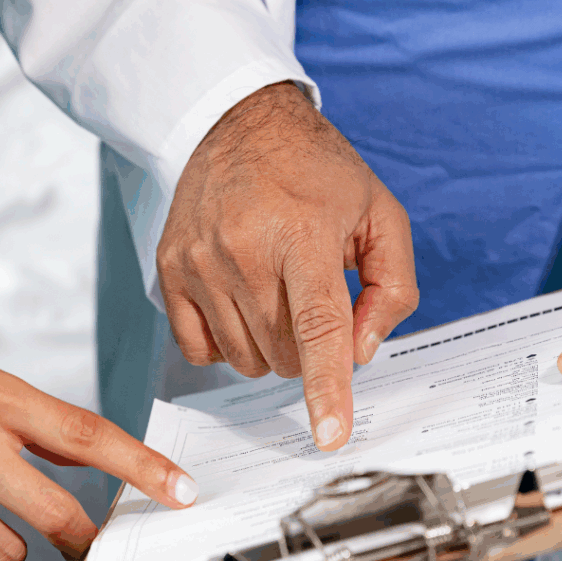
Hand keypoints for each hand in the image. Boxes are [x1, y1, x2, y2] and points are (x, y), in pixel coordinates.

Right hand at [157, 82, 418, 451]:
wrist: (239, 124)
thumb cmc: (316, 170)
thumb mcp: (380, 213)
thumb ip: (391, 288)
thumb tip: (363, 352)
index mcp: (302, 233)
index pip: (318, 325)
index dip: (327, 388)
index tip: (329, 436)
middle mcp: (243, 249)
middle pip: (284, 353)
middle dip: (311, 348)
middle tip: (313, 302)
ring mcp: (199, 262)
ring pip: (244, 359)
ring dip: (271, 348)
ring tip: (277, 295)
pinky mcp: (170, 269)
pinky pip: (199, 349)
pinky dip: (228, 343)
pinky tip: (241, 304)